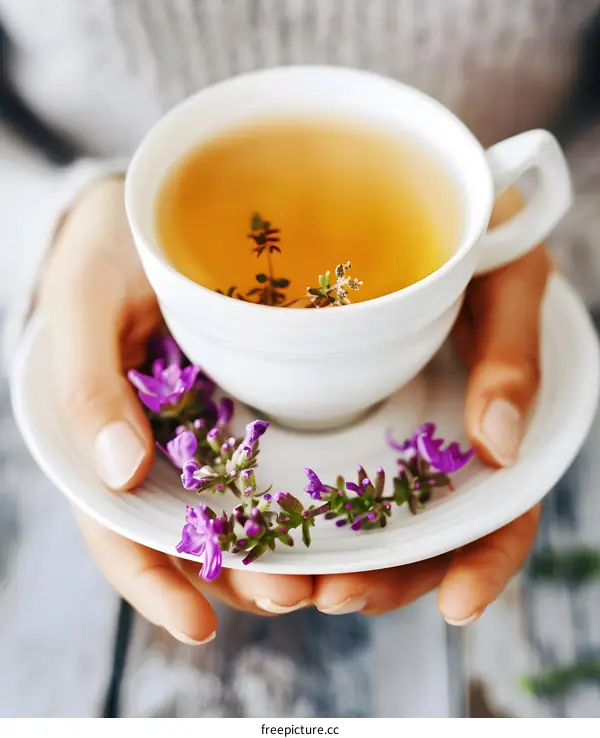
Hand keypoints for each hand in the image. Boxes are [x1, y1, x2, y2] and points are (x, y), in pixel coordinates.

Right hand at [40, 179, 312, 644]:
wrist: (157, 205)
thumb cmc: (105, 251)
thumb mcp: (84, 302)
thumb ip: (85, 385)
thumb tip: (118, 473)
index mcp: (110, 438)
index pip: (120, 530)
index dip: (151, 583)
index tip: (198, 623)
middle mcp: (167, 444)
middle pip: (196, 533)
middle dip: (243, 574)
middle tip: (295, 590)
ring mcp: (218, 423)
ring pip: (248, 505)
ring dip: (287, 545)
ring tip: (334, 567)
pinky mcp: (264, 394)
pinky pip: (286, 450)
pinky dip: (311, 484)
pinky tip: (351, 499)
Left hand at [312, 189, 547, 621]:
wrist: (410, 198)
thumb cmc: (473, 236)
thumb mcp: (507, 281)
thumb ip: (514, 356)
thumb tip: (501, 447)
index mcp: (486, 422)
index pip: (502, 512)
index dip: (487, 563)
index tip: (460, 608)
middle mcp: (431, 438)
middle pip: (419, 534)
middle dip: (385, 577)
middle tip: (334, 593)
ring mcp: (377, 427)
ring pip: (358, 518)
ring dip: (326, 560)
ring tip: (285, 582)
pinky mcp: (323, 405)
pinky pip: (304, 468)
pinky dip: (285, 507)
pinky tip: (255, 525)